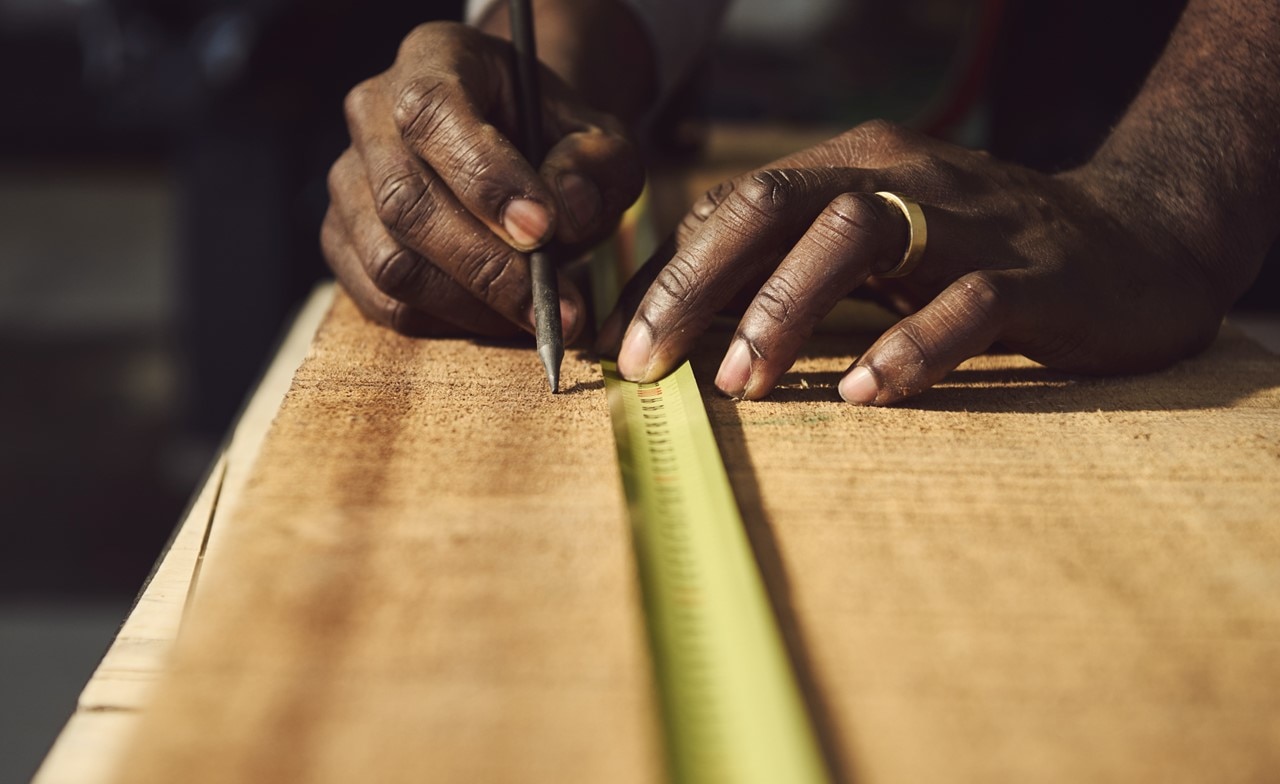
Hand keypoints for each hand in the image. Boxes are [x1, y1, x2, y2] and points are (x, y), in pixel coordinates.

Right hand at [322, 21, 643, 338]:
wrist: (519, 156)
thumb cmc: (556, 141)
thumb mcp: (600, 138)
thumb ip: (597, 165)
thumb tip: (565, 213)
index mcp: (435, 59)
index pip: (434, 115)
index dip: (485, 179)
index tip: (544, 232)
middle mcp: (372, 113)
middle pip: (406, 202)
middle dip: (488, 266)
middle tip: (555, 306)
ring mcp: (349, 180)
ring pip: (391, 262)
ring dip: (471, 306)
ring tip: (537, 317)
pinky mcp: (343, 241)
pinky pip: (382, 301)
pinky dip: (445, 324)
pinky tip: (497, 320)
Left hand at [602, 120, 1228, 403]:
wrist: (1138, 242)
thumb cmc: (982, 254)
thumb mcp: (880, 245)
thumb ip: (796, 265)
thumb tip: (685, 311)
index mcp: (857, 166)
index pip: (739, 206)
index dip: (670, 273)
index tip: (620, 343)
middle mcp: (904, 178)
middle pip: (778, 202)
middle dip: (699, 283)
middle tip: (646, 362)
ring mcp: (972, 223)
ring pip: (860, 235)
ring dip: (787, 309)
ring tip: (741, 384)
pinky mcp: (1036, 278)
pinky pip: (965, 305)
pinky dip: (908, 348)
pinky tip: (862, 395)